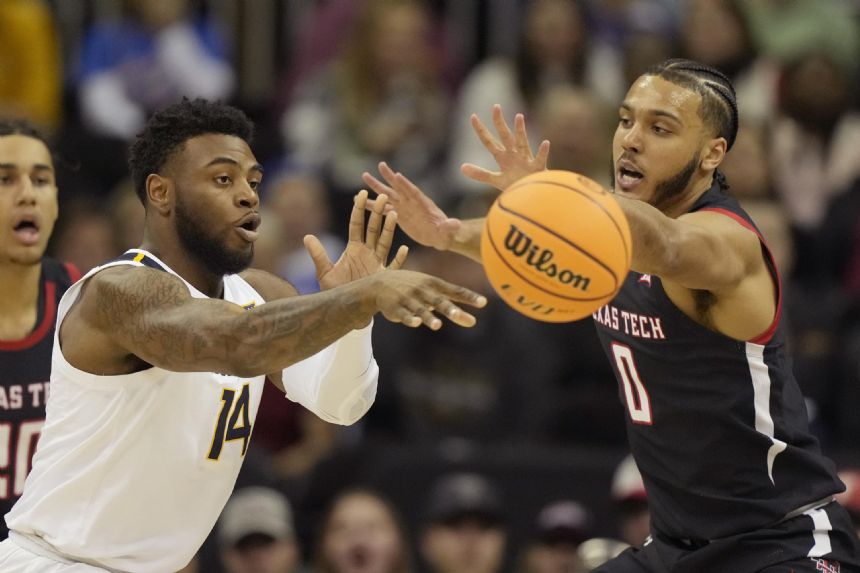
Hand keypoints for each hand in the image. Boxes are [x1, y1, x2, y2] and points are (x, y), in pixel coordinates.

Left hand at [304, 190, 407, 289]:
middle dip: (377, 213)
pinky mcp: (383, 277)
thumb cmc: (336, 290)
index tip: (361, 193)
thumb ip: (318, 254)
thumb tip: (307, 236)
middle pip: (373, 228)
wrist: (346, 309)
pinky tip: (404, 248)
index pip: (356, 224)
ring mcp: (377, 263)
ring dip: (389, 229)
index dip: (359, 209)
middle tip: (382, 196)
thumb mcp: (324, 272)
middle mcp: (367, 253)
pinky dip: (399, 258)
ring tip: (393, 214)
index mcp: (354, 248)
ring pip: (384, 242)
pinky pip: (393, 266)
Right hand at [362, 161, 461, 250]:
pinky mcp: (397, 214)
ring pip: (388, 194)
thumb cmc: (445, 233)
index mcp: (423, 203)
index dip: (406, 185)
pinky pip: (383, 208)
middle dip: (390, 177)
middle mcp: (411, 202)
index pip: (413, 192)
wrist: (438, 236)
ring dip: (377, 186)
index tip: (397, 175)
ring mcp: (403, 207)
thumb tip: (455, 224)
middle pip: (399, 187)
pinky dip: (372, 204)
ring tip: (365, 176)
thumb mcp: (448, 231)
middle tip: (381, 165)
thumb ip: (450, 226)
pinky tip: (359, 201)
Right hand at [369, 269, 487, 329]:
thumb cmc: (413, 288)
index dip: (469, 297)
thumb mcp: (433, 292)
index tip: (483, 303)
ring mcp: (408, 299)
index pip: (454, 291)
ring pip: (420, 309)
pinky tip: (416, 323)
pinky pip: (404, 314)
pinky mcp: (396, 308)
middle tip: (461, 316)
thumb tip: (473, 322)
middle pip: (439, 301)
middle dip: (450, 308)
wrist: (379, 283)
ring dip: (429, 317)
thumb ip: (453, 305)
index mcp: (433, 284)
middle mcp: (423, 290)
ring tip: (438, 325)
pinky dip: (410, 319)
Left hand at [461, 104, 550, 191]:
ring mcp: (525, 160)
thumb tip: (461, 167)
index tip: (473, 116)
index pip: (488, 142)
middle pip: (505, 137)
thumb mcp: (496, 180)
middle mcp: (514, 155)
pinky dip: (543, 152)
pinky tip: (545, 143)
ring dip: (520, 131)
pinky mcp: (537, 169)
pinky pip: (540, 159)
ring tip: (519, 116)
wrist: (534, 193)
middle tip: (495, 106)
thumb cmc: (517, 185)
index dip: (480, 130)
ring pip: (522, 143)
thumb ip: (480, 174)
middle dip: (500, 123)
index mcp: (503, 157)